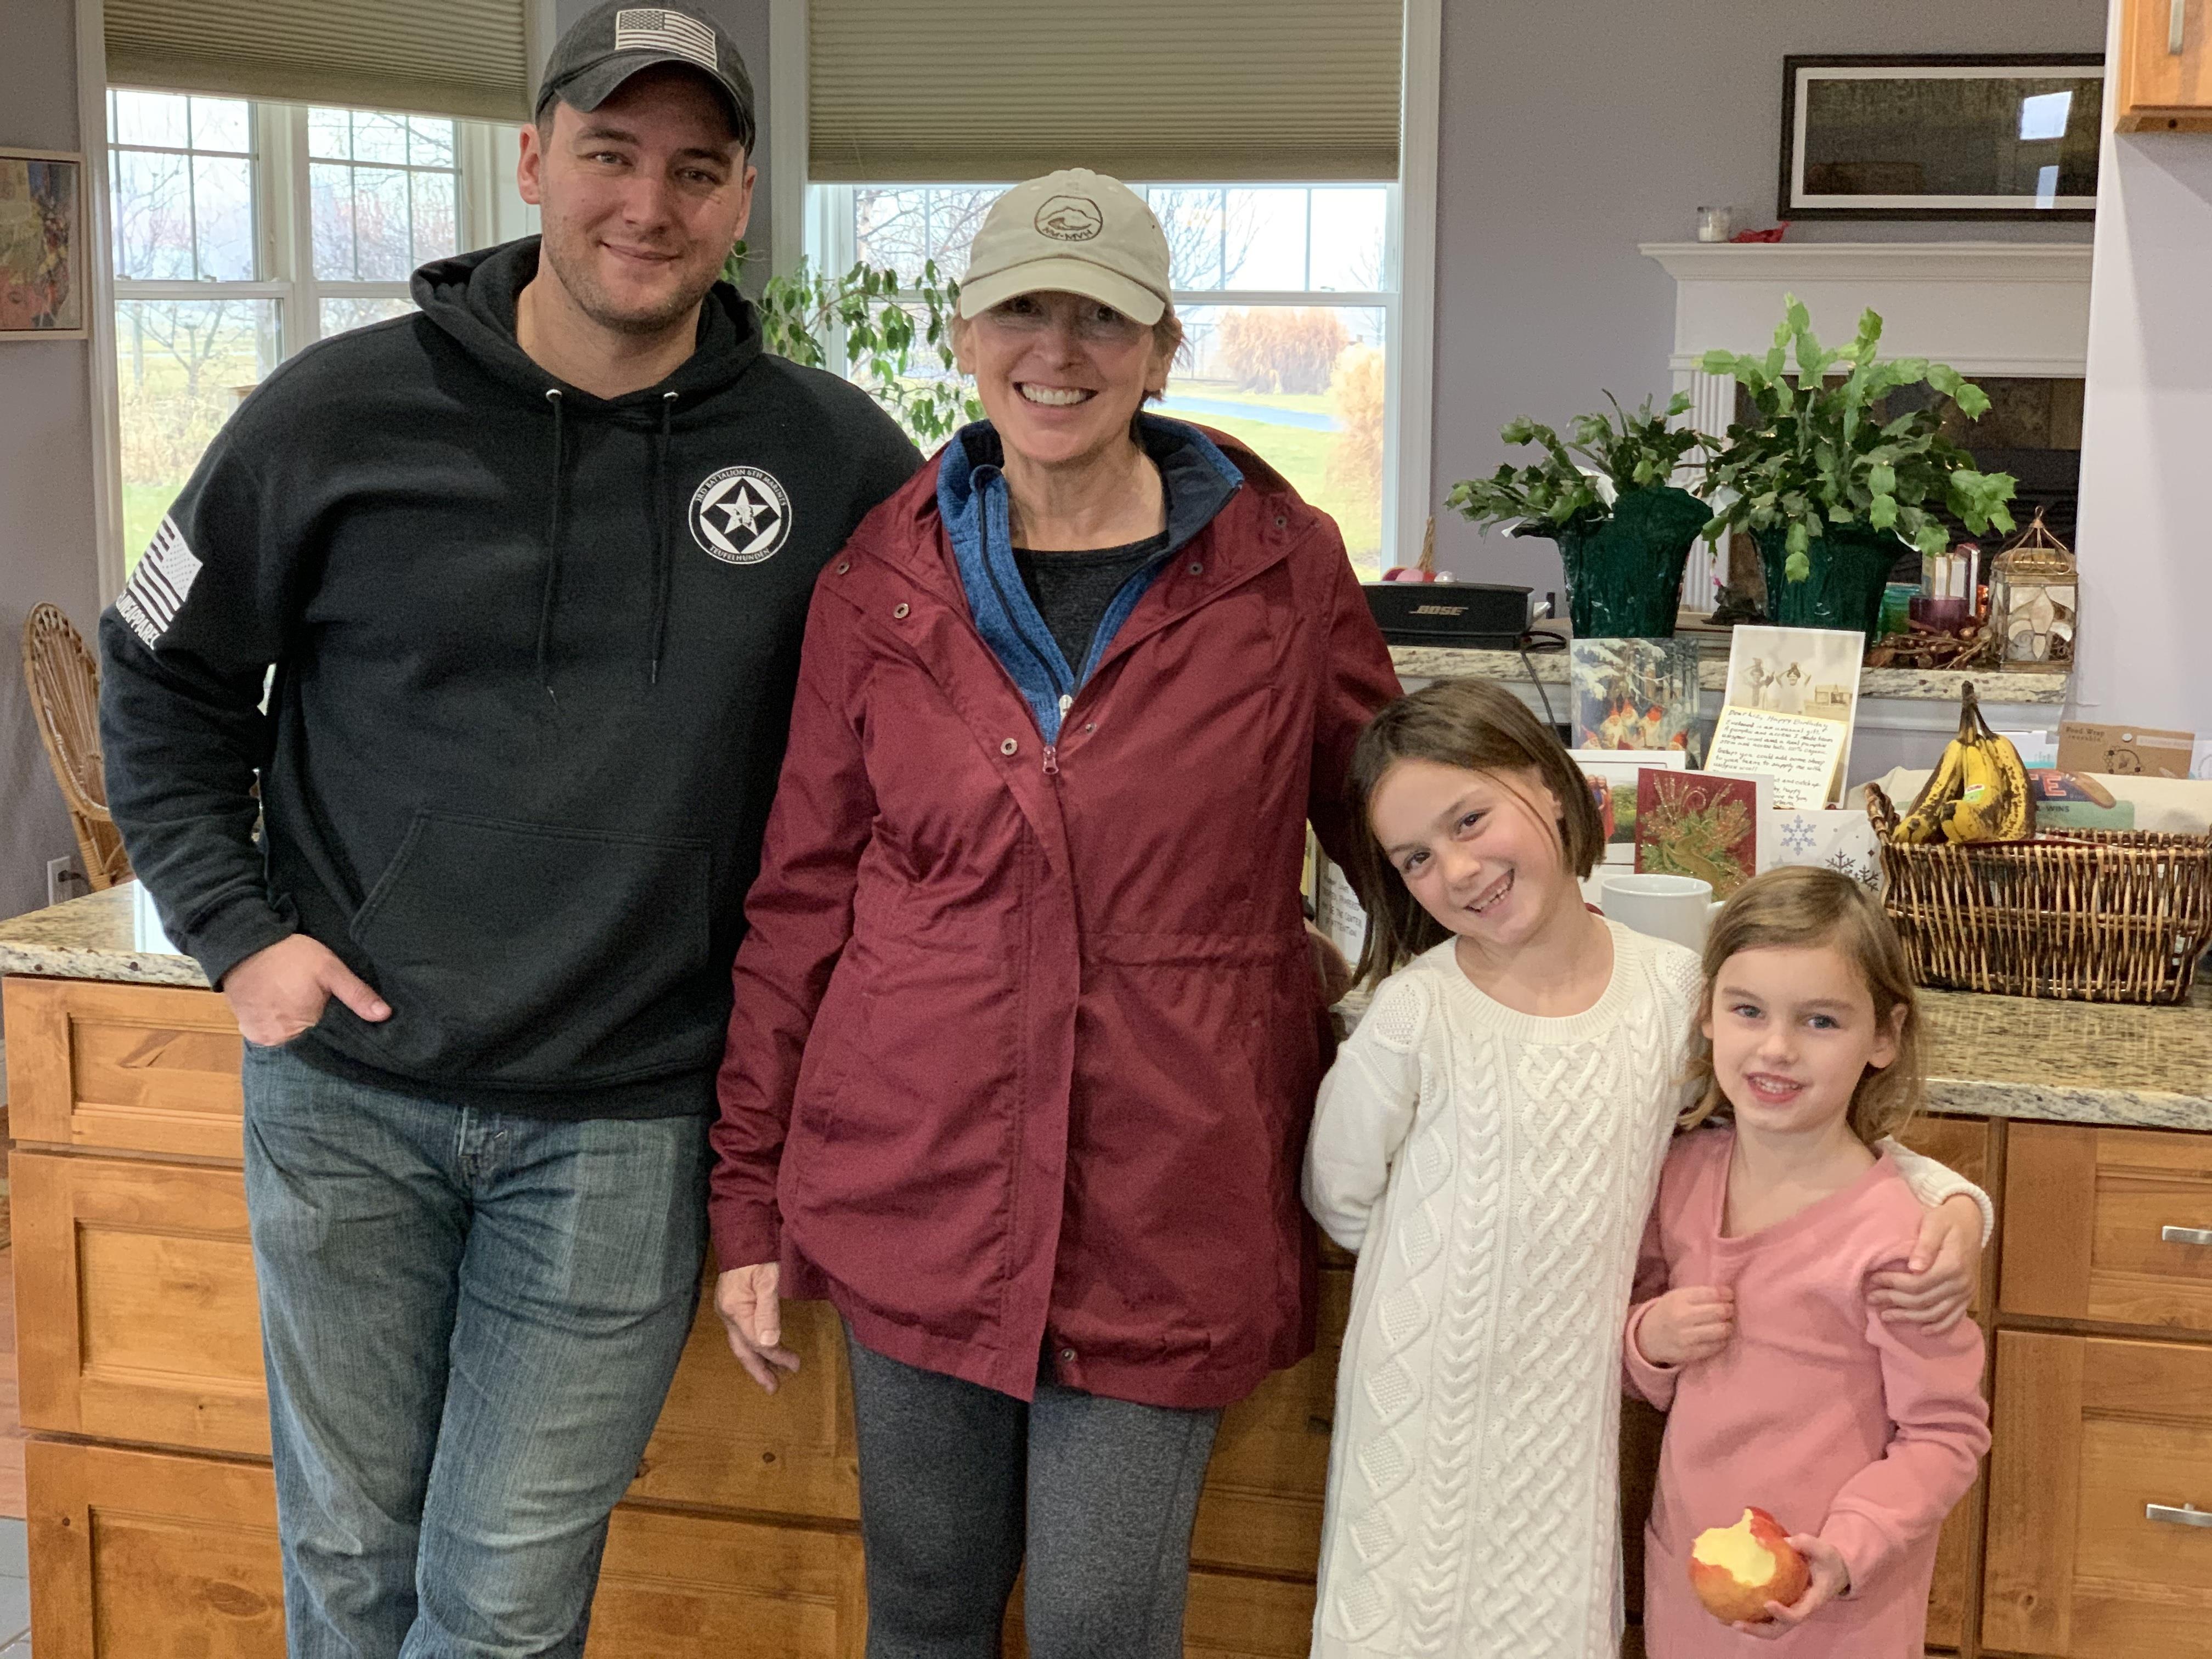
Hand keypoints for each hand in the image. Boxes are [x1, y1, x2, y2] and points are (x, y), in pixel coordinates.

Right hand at [222, 934, 389, 1046]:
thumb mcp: (330, 969)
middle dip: (320, 1029)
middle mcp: (281, 1039)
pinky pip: (273, 1035)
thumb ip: (357, 993)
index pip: (333, 1040)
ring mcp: (263, 1038)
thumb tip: (385, 1015)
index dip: (341, 1029)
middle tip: (321, 1008)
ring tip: (302, 1007)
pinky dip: (281, 1026)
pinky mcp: (249, 1031)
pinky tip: (285, 1010)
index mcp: (306, 1026)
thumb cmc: (289, 956)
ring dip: (299, 1028)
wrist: (243, 944)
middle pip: (311, 1041)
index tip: (347, 1019)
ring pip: (292, 1039)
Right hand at [715, 1263, 801, 1393]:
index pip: (757, 1341)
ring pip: (741, 1342)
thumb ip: (769, 1311)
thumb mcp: (768, 1280)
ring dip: (756, 1360)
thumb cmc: (759, 1254)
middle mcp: (727, 1313)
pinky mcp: (732, 1304)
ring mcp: (728, 1309)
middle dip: (758, 1370)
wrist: (743, 1235)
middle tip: (773, 1388)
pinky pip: (741, 1333)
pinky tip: (762, 1349)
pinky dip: (753, 1345)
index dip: (776, 1355)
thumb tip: (769, 1343)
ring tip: (771, 1376)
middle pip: (743, 1349)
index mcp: (736, 1310)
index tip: (795, 1364)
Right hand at [1635, 1286, 1734, 1366]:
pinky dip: (1722, 1340)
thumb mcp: (1677, 1296)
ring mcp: (1686, 1337)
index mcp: (1679, 1299)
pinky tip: (1719, 1337)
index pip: (1712, 1294)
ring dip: (1728, 1326)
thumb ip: (1699, 1294)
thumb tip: (1728, 1294)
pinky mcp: (1690, 1353)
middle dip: (1730, 1310)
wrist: (1647, 1337)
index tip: (1730, 1296)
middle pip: (1719, 1312)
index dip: (1727, 1294)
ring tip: (1726, 1324)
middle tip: (1730, 1311)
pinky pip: (1716, 1346)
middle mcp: (1682, 1317)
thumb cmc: (1668, 1312)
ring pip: (1721, 1330)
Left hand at [1731, 1534, 1849, 1636]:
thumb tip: (1786, 1541)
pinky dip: (1748, 1615)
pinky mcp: (1781, 1603)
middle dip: (1758, 1630)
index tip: (1767, 1603)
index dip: (1783, 1614)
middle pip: (1779, 1629)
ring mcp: (1789, 1609)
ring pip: (1770, 1626)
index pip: (1797, 1615)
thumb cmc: (1828, 1561)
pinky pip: (1764, 1615)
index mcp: (1812, 1601)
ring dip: (1749, 1626)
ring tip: (1725, 1620)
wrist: (1833, 1571)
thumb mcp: (1824, 1550)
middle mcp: (1799, 1610)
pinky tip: (1728, 1608)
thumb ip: (1807, 1544)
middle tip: (1736, 1623)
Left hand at [1868, 1194, 1980, 1332]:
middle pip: (1923, 1301)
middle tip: (1871, 1298)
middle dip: (1894, 1301)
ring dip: (1909, 1317)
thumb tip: (1914, 1267)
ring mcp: (1965, 1293)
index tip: (1873, 1279)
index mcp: (1952, 1265)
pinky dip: (1938, 1327)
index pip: (1917, 1283)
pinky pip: (1954, 1318)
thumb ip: (1925, 1245)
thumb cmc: (1946, 1220)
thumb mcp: (1934, 1223)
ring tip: (1885, 1316)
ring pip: (1935, 1313)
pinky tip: (1922, 1330)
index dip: (1893, 1284)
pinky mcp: (1967, 1297)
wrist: (1970, 1222)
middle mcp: (1961, 1283)